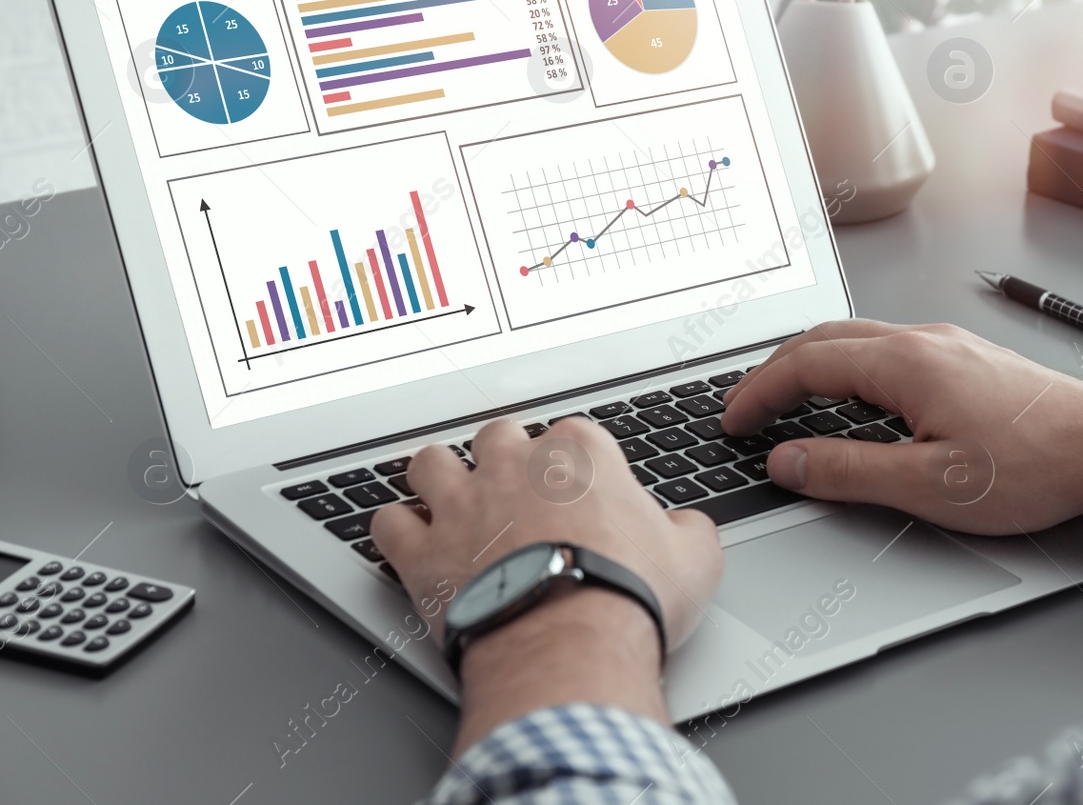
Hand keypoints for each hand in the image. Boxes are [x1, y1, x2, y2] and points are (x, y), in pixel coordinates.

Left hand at [371, 419, 721, 742]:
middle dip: (504, 457)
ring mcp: (461, 505)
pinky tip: (409, 542)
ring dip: (438, 478)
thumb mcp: (694, 560)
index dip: (576, 461)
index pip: (573, 432)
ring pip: (430, 463)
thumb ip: (689, 530)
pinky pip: (388, 523)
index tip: (580, 486)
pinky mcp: (422, 552)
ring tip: (450, 499)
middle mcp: (513, 466)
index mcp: (580, 456)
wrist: (569, 649)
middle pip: (497, 435)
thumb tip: (687, 529)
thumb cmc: (627, 599)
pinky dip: (397, 531)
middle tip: (516, 488)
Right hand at [722, 320, 1082, 542]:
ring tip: (788, 402)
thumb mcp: (928, 485)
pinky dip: (848, 367)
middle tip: (747, 408)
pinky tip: (855, 399)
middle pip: (825, 339)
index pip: (805, 364)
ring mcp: (947, 343)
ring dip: (812, 365)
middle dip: (775, 371)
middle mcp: (923, 339)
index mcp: (905, 362)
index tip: (733, 420)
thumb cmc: (1036, 465)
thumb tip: (786, 462)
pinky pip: (887, 347)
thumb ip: (847, 471)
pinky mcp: (966, 357)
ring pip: (857, 338)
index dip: (759, 393)